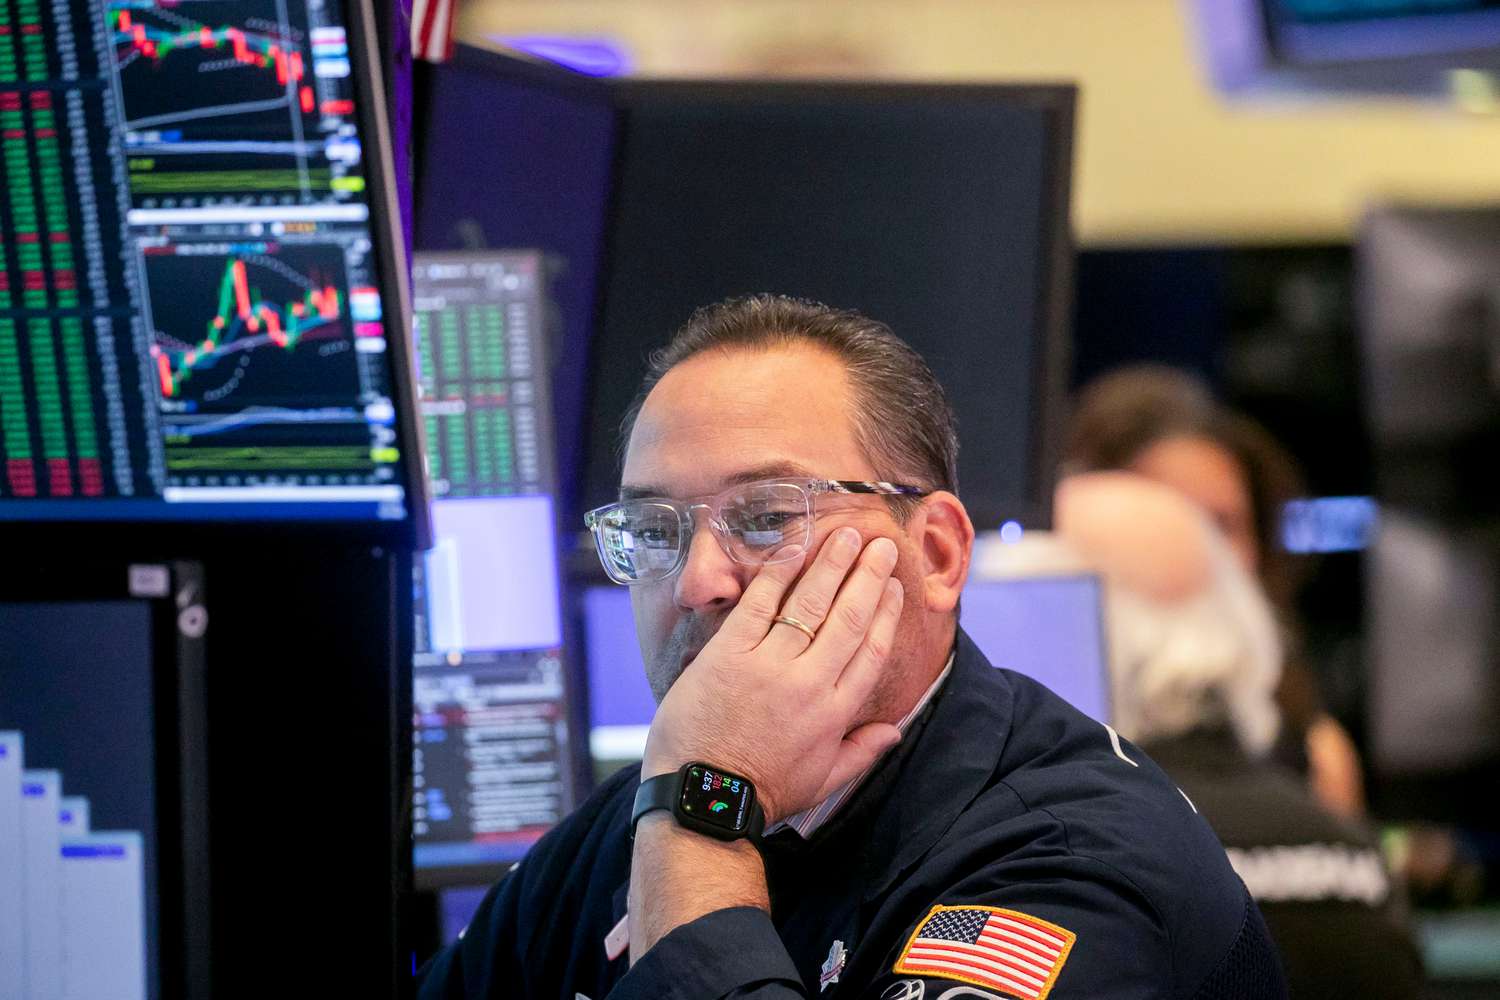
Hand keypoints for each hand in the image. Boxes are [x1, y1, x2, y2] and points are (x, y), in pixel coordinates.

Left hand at [641, 526, 905, 823]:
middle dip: (869, 576)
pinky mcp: (728, 655)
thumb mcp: (822, 781)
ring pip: (809, 603)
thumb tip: (894, 731)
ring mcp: (768, 666)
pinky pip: (758, 604)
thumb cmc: (761, 793)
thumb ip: (861, 751)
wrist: (702, 799)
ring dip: (832, 564)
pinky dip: (777, 573)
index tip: (895, 589)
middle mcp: (808, 683)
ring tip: (847, 535)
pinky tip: (794, 549)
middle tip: (881, 545)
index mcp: (835, 712)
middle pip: (849, 617)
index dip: (887, 615)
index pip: (872, 651)